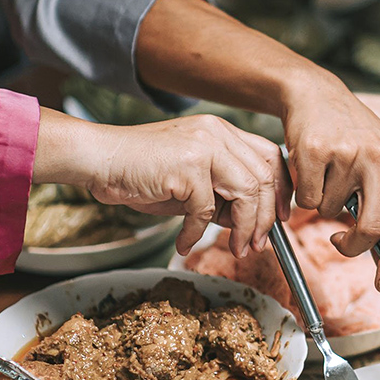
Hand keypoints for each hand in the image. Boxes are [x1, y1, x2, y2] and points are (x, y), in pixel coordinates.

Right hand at [35, 110, 290, 258]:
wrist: (99, 158)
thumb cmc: (141, 171)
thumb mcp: (191, 181)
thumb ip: (222, 194)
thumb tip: (248, 222)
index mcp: (222, 130)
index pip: (269, 156)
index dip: (281, 190)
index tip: (281, 218)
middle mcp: (217, 132)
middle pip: (264, 176)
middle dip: (267, 217)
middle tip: (258, 244)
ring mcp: (204, 146)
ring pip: (247, 192)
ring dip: (245, 228)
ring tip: (236, 249)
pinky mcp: (187, 166)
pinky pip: (205, 210)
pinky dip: (196, 234)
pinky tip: (183, 243)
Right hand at [283, 83, 379, 292]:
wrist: (316, 94)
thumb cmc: (350, 133)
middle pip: (371, 228)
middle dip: (352, 245)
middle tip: (340, 242)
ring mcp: (348, 154)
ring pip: (331, 212)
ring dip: (323, 203)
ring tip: (326, 175)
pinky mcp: (315, 150)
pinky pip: (307, 199)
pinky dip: (304, 192)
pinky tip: (311, 168)